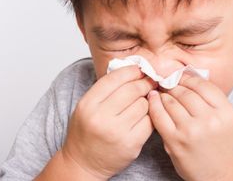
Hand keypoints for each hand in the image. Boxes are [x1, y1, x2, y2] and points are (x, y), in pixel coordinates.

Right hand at [61, 65, 156, 179]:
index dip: (132, 70)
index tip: (140, 70)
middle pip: (133, 89)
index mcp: (88, 104)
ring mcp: (117, 131)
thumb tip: (134, 69)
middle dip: (144, 83)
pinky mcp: (132, 143)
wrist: (83, 164)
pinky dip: (150, 116)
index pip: (116, 77)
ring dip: (147, 101)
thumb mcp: (87, 105)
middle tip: (149, 82)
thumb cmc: (87, 131)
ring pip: (144, 104)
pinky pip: (150, 121)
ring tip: (141, 103)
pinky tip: (144, 116)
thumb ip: (106, 88)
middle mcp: (101, 117)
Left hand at [147, 74, 232, 180]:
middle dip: (173, 83)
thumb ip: (212, 100)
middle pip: (185, 91)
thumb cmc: (224, 147)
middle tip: (166, 80)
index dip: (188, 76)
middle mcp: (210, 119)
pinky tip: (153, 99)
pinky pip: (159, 116)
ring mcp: (191, 130)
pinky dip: (154, 105)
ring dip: (163, 93)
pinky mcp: (175, 142)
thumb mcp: (227, 119)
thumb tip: (188, 78)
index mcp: (225, 111)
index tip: (180, 75)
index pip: (202, 84)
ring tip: (160, 90)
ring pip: (171, 101)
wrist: (223, 176)